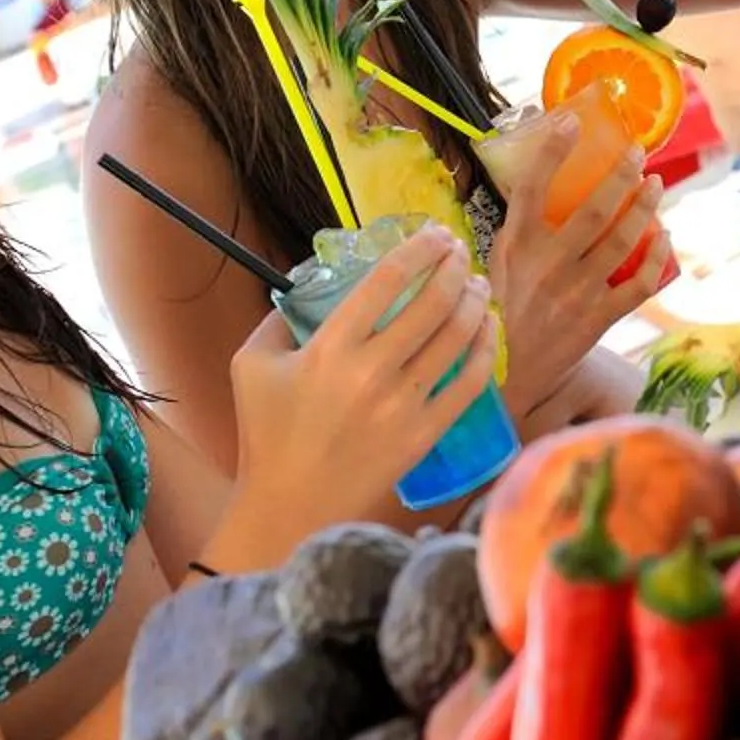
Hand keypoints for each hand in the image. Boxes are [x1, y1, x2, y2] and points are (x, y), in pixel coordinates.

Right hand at [228, 226, 495, 531]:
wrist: (291, 505)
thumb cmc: (266, 434)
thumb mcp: (251, 364)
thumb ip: (278, 316)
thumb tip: (309, 282)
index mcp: (329, 348)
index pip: (386, 281)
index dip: (418, 249)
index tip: (433, 234)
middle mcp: (372, 371)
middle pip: (431, 302)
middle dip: (453, 266)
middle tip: (460, 252)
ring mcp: (403, 404)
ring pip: (456, 336)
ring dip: (474, 301)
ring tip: (478, 283)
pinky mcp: (425, 434)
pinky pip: (469, 383)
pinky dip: (485, 348)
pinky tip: (488, 328)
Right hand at [487, 117, 676, 407]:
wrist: (505, 377)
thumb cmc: (497, 312)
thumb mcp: (495, 264)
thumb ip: (517, 227)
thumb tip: (535, 179)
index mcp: (515, 246)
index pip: (532, 187)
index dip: (553, 151)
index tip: (573, 121)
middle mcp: (546, 266)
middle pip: (593, 210)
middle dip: (621, 176)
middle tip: (638, 153)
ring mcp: (574, 294)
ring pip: (622, 241)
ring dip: (644, 208)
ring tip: (655, 185)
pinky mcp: (596, 320)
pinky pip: (637, 284)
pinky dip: (656, 259)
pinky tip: (662, 238)